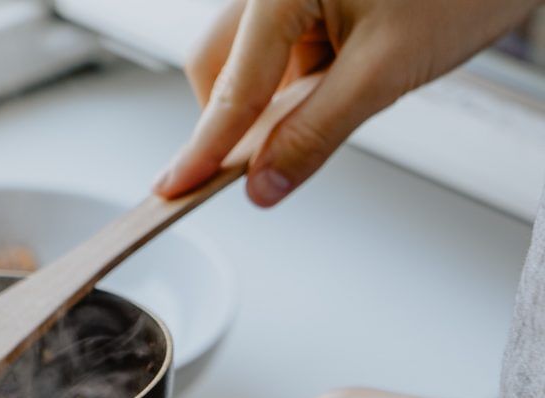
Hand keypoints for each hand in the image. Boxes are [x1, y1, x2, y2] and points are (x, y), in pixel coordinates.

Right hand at [154, 0, 541, 206]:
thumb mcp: (387, 70)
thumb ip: (315, 132)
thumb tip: (264, 182)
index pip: (231, 86)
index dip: (204, 147)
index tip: (174, 187)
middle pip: (219, 62)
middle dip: (235, 116)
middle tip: (256, 163)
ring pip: (249, 56)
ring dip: (273, 96)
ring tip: (336, 99)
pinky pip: (281, 45)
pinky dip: (299, 77)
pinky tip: (341, 80)